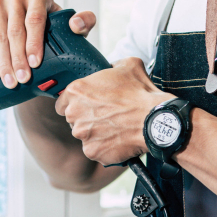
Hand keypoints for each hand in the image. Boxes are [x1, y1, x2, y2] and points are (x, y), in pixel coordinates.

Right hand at [0, 0, 96, 87]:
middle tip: (22, 79)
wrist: (27, 24)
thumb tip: (76, 25)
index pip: (35, 18)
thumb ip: (85, 22)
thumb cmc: (52, 25)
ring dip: (3, 61)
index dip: (34, 42)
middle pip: (15, 30)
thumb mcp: (69, 23)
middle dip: (18, 58)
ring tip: (10, 81)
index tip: (35, 64)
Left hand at [55, 56, 169, 164]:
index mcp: (76, 90)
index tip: (87, 106)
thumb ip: (112, 65)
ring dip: (94, 133)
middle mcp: (74, 113)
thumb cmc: (140, 93)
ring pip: (83, 135)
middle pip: (73, 119)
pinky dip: (103, 147)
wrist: (154, 120)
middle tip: (106, 115)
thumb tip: (112, 67)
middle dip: (86, 118)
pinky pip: (94, 149)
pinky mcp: (92, 151)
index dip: (75, 104)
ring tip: (114, 128)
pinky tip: (117, 139)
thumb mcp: (127, 65)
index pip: (62, 102)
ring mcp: (82, 134)